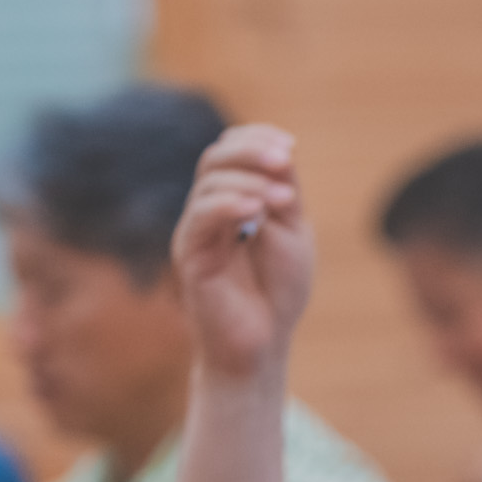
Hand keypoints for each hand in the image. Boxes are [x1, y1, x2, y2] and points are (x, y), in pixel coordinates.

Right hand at [171, 123, 314, 377]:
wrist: (263, 343)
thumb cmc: (278, 291)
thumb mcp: (292, 233)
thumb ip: (284, 194)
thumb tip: (280, 154)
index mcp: (234, 198)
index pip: (232, 150)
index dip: (257, 138)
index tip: (290, 148)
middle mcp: (210, 210)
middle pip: (216, 157)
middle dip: (252, 151)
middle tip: (285, 160)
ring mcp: (196, 230)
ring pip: (209, 182)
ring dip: (250, 180)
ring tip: (284, 199)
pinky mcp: (189, 255)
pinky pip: (201, 216)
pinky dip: (231, 204)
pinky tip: (258, 210)